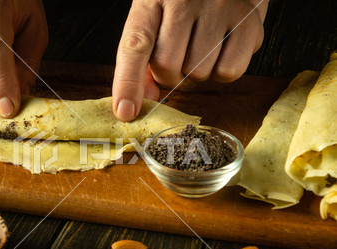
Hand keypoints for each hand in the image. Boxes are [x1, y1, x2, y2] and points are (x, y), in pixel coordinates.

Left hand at [112, 0, 268, 120]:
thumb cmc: (185, 0)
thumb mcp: (155, 15)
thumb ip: (142, 57)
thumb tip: (139, 102)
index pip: (135, 46)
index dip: (128, 83)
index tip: (126, 111)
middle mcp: (184, 0)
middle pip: (168, 67)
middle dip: (170, 75)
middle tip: (179, 57)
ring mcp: (219, 7)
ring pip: (198, 73)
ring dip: (197, 73)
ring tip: (203, 45)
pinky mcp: (249, 19)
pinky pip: (229, 71)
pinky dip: (223, 71)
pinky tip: (222, 48)